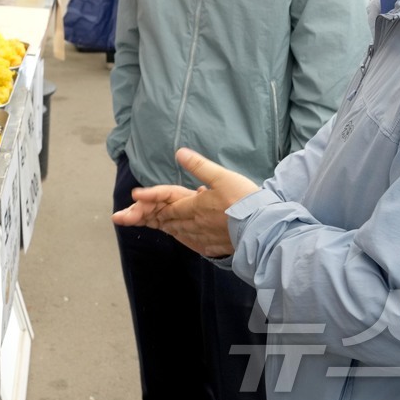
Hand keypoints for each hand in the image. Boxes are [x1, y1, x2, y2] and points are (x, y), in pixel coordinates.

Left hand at [112, 148, 259, 257]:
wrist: (262, 228)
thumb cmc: (243, 200)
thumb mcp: (221, 176)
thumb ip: (198, 165)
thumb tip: (179, 152)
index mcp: (195, 206)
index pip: (170, 206)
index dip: (153, 203)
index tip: (136, 202)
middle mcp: (196, 223)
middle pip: (171, 221)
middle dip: (155, 219)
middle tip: (137, 219)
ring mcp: (206, 237)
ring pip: (182, 233)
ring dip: (170, 229)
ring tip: (163, 227)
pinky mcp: (217, 246)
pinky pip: (197, 244)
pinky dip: (188, 239)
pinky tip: (188, 239)